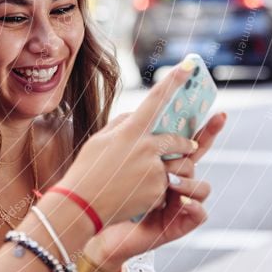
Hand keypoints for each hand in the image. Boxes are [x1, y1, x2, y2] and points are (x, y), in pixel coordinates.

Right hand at [57, 62, 200, 225]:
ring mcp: (154, 171)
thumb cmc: (87, 170)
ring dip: (172, 170)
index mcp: (130, 132)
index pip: (156, 100)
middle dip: (185, 144)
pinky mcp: (159, 192)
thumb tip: (136, 115)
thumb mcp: (100, 141)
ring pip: (177, 166)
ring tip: (151, 178)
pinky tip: (137, 194)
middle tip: (186, 147)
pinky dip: (158, 190)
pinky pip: (168, 187)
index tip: (188, 66)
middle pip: (178, 140)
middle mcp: (146, 149)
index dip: (173, 81)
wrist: (83, 205)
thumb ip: (121, 125)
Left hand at [83, 112, 226, 271]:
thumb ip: (130, 142)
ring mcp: (181, 202)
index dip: (206, 129)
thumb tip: (135, 112)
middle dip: (201, 148)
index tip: (219, 113)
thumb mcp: (119, 163)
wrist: (98, 225)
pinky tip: (180, 200)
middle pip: (198, 161)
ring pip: (202, 185)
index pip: (188, 143)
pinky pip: (200, 213)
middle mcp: (178, 182)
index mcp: (165, 165)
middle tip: (185, 146)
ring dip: (188, 181)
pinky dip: (192, 205)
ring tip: (170, 181)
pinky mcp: (180, 224)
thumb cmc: (109, 195)